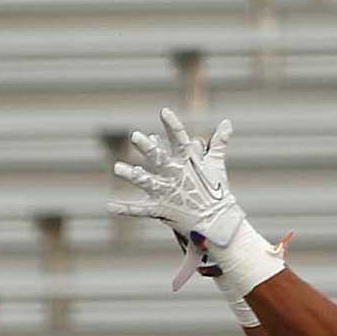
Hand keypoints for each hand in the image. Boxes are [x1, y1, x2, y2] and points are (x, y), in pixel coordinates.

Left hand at [109, 109, 249, 248]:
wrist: (217, 223)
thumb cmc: (216, 192)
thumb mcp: (216, 166)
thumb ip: (219, 143)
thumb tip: (227, 123)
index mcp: (189, 162)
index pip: (181, 140)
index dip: (173, 125)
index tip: (164, 111)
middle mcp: (176, 176)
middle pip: (160, 159)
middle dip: (147, 148)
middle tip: (135, 136)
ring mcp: (167, 193)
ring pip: (146, 181)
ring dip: (131, 175)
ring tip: (117, 168)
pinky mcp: (160, 210)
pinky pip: (140, 210)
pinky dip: (124, 209)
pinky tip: (109, 206)